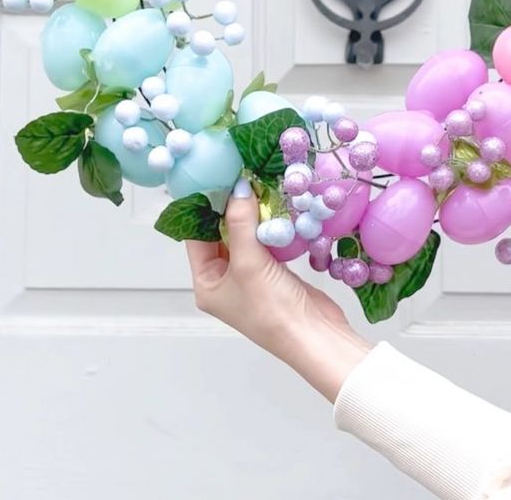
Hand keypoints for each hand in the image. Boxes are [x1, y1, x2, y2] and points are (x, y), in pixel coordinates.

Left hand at [185, 192, 371, 401]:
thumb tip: (238, 186)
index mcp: (206, 283)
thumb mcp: (249, 262)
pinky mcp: (274, 272)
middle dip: (231, 207)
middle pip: (221, 233)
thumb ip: (241, 223)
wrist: (315, 335)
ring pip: (245, 235)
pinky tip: (275, 204)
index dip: (204, 207)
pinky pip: (264, 241)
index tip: (216, 177)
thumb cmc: (272, 309)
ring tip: (258, 184)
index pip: (196, 236)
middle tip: (241, 175)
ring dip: (252, 214)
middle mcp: (224, 279)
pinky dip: (268, 224)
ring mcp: (250, 276)